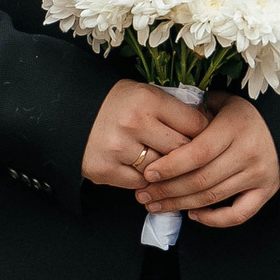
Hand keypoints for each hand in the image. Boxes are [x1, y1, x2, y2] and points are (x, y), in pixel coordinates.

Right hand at [82, 81, 212, 189]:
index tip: (208, 139)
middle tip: (193, 158)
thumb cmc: (117, 104)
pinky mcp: (105, 170)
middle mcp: (133, 123)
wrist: (69, 112)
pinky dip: (145, 181)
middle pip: (181, 151)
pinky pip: (140, 184)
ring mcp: (118, 149)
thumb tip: (209, 127)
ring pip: (162, 171)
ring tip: (167, 166)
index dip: (206, 134)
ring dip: (167, 172)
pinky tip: (143, 171)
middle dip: (190, 157)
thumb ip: (173, 110)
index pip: (195, 124)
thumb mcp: (145, 94)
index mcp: (147, 99)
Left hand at [136, 93, 279, 227]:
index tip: (148, 173)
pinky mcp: (266, 191)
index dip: (171, 166)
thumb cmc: (246, 113)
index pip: (198, 153)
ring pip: (212, 198)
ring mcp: (258, 175)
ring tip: (156, 206)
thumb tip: (166, 126)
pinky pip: (238, 214)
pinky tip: (193, 214)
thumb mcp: (224, 102)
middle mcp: (247, 153)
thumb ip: (196, 111)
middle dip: (168, 190)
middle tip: (144, 195)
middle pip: (201, 179)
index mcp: (234, 128)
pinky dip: (214, 219)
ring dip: (180, 205)